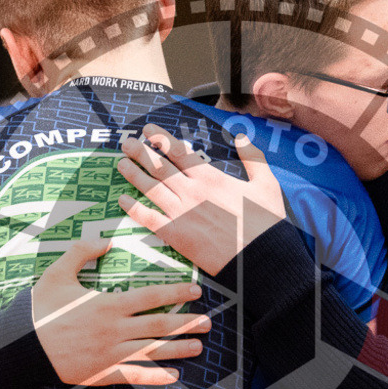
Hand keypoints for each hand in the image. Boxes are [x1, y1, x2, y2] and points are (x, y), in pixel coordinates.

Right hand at [31, 238, 210, 385]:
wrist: (20, 345)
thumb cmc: (40, 307)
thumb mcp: (57, 272)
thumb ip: (82, 252)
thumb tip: (106, 240)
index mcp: (107, 304)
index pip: (150, 296)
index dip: (175, 292)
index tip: (195, 290)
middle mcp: (114, 329)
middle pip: (159, 324)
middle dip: (186, 322)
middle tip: (208, 322)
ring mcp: (110, 353)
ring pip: (153, 350)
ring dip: (178, 348)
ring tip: (199, 347)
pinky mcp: (103, 372)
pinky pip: (135, 376)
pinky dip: (156, 377)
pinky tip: (174, 377)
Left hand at [116, 123, 285, 275]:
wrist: (261, 257)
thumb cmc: (266, 223)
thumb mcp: (267, 184)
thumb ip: (253, 158)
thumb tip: (241, 136)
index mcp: (211, 178)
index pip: (179, 152)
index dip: (161, 139)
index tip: (148, 131)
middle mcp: (192, 192)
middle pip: (159, 166)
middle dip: (140, 152)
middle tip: (126, 143)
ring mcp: (182, 213)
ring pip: (151, 188)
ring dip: (133, 174)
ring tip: (120, 163)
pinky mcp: (177, 235)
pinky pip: (149, 219)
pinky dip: (134, 209)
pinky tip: (122, 201)